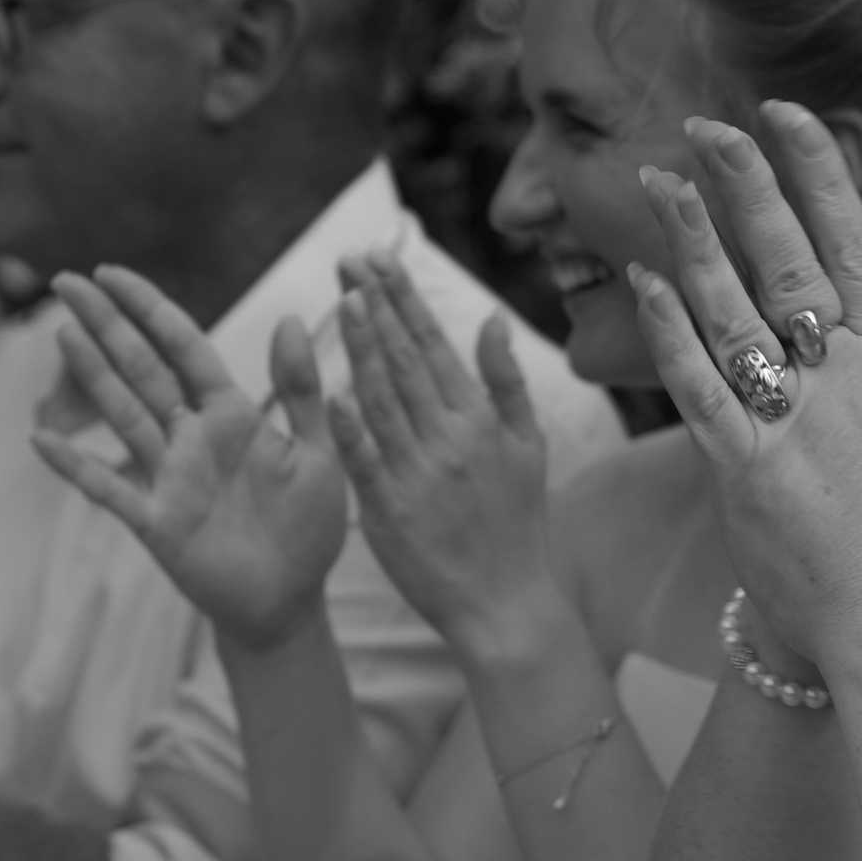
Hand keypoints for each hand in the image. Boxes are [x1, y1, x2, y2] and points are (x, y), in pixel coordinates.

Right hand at [34, 266, 347, 652]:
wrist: (291, 601)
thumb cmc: (307, 528)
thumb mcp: (319, 452)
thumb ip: (301, 390)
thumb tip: (288, 318)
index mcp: (231, 414)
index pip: (181, 346)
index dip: (148, 308)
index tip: (112, 272)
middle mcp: (191, 438)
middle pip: (141, 368)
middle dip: (105, 323)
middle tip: (65, 280)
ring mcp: (168, 478)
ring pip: (122, 414)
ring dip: (92, 375)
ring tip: (64, 333)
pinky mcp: (156, 522)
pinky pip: (109, 488)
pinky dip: (75, 464)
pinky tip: (39, 440)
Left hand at [324, 251, 560, 660]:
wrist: (507, 603)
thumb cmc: (516, 522)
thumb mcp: (528, 446)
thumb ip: (506, 380)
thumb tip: (492, 318)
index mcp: (478, 418)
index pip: (434, 344)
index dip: (403, 298)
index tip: (379, 257)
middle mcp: (449, 439)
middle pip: (406, 360)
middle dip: (376, 305)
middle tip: (350, 258)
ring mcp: (419, 476)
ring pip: (384, 401)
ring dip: (363, 348)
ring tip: (343, 299)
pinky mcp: (392, 514)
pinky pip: (368, 466)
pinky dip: (353, 431)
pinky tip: (333, 394)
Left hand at [628, 103, 861, 665]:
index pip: (852, 242)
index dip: (815, 174)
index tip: (783, 115)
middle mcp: (843, 380)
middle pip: (785, 260)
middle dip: (743, 185)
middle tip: (704, 125)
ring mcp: (788, 424)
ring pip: (729, 311)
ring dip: (690, 240)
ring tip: (656, 179)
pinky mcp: (740, 472)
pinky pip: (694, 388)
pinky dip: (667, 331)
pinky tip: (641, 281)